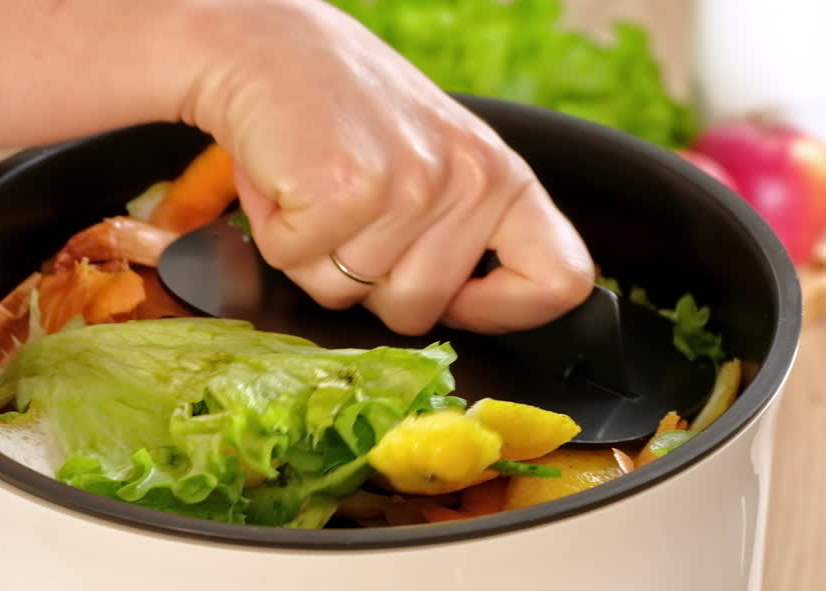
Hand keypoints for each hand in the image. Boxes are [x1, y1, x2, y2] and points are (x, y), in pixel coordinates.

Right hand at [183, 0, 595, 334]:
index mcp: (501, 177)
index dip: (507, 312)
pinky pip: (298, 265)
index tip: (460, 302)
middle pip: (417, 312)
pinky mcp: (346, 191)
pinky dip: (278, 234)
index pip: (559, 279)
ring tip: (317, 189)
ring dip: (314, 255)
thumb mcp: (437, 161)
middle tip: (351, 215)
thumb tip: (467, 309)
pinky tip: (290, 182)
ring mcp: (409, 188)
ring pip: (348, 294)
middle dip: (366, 282)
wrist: (266, 44)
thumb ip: (463, 230)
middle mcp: (467, 181)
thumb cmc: (344, 109)